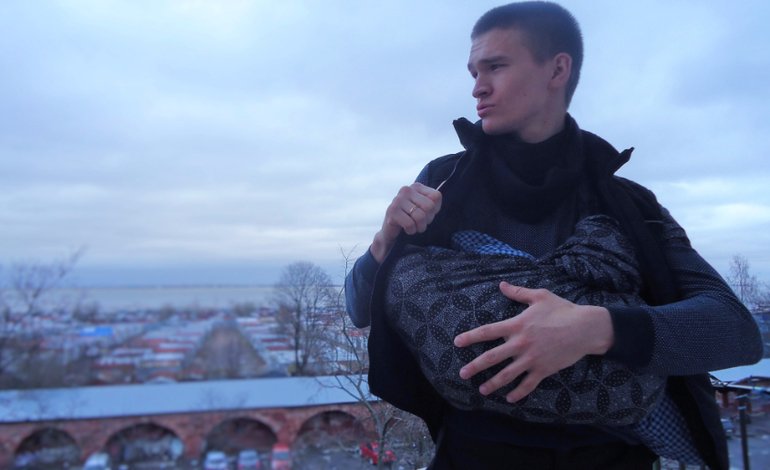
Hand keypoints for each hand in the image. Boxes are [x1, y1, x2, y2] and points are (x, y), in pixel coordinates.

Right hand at [370, 183, 441, 262]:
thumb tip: (443, 187)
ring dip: (419, 227)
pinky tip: (406, 229)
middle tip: (420, 223)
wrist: (392, 233)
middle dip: (427, 220)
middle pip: (429, 206)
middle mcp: (406, 190)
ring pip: (420, 216)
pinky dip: (411, 230)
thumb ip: (433, 200)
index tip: (426, 214)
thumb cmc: (411, 220)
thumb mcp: (424, 209)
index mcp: (416, 187)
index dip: (434, 210)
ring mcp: (397, 200)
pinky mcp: (392, 211)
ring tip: (414, 227)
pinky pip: (410, 224)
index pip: (436, 196)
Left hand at [453, 282, 614, 402]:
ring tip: (482, 390)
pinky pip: (528, 385)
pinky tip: (509, 398)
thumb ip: (518, 292)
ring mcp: (532, 359)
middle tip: (462, 374)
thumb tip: (501, 284)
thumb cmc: (563, 310)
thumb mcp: (540, 296)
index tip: (457, 342)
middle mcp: (521, 343)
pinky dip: (518, 393)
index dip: (470, 337)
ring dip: (492, 384)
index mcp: (517, 325)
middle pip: (491, 357)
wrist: (586, 328)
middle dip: (474, 367)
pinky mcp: (544, 370)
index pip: (487, 331)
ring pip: (507, 375)